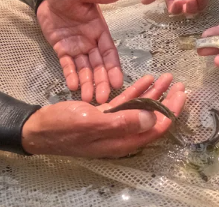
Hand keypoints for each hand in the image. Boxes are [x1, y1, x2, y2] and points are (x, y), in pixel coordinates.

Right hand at [22, 74, 186, 157]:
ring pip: (141, 108)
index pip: (155, 128)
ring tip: (167, 77)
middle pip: (152, 118)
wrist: (37, 129)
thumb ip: (123, 121)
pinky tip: (146, 80)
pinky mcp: (104, 115)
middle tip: (179, 84)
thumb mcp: (93, 122)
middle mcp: (121, 134)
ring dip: (154, 93)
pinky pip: (126, 104)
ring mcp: (113, 125)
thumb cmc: (63, 127)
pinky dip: (137, 92)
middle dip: (167, 101)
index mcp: (122, 140)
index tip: (181, 94)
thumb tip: (151, 118)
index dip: (170, 111)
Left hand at [37, 0, 126, 103]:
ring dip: (87, 83)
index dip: (113, 67)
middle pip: (98, 65)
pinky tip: (72, 86)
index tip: (118, 83)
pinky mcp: (62, 50)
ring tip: (88, 99)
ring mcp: (76, 47)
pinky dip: (70, 75)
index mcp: (99, 29)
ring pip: (84, 69)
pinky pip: (67, 65)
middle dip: (101, 81)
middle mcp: (90, 41)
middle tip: (102, 100)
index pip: (109, 51)